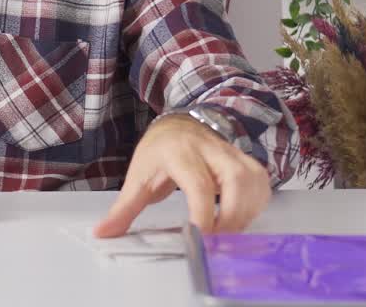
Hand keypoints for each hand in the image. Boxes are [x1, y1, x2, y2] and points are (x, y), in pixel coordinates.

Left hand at [94, 114, 269, 236]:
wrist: (178, 125)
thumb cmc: (158, 152)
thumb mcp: (137, 177)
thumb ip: (124, 208)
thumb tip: (103, 232)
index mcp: (179, 152)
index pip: (199, 184)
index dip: (202, 214)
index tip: (198, 239)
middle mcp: (210, 149)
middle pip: (235, 180)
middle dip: (231, 216)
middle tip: (217, 240)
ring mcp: (231, 153)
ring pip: (253, 180)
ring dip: (246, 212)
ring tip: (227, 232)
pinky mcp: (246, 160)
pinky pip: (262, 183)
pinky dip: (256, 205)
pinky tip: (240, 218)